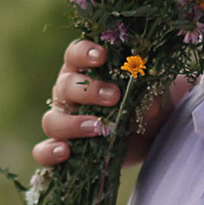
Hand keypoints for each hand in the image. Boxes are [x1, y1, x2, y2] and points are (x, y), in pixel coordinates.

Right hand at [33, 39, 189, 167]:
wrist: (154, 135)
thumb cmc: (150, 101)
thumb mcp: (160, 93)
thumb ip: (156, 93)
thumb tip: (152, 105)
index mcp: (86, 69)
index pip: (75, 54)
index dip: (84, 52)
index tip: (102, 56)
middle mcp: (69, 93)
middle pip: (65, 86)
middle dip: (88, 91)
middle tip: (114, 97)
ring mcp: (64, 121)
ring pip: (52, 119)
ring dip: (73, 123)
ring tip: (97, 127)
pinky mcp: (66, 148)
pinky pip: (43, 151)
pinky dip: (49, 152)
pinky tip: (64, 153)